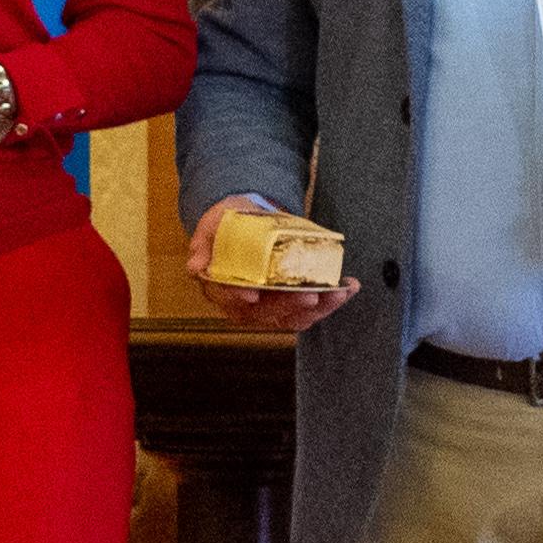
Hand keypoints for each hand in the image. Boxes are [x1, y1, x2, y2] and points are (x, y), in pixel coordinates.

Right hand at [184, 194, 359, 333]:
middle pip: (265, 313)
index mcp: (220, 287)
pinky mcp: (290, 304)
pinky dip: (330, 302)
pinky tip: (347, 288)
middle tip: (311, 294)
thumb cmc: (229, 225)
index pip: (227, 297)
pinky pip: (309, 310)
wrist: (248, 224)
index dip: (237, 298)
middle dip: (290, 305)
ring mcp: (268, 307)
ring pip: (292, 317)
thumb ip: (204, 242)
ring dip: (319, 308)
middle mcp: (244, 305)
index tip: (251, 295)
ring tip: (339, 292)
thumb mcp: (212, 224)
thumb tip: (195, 265)